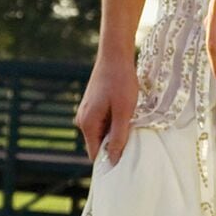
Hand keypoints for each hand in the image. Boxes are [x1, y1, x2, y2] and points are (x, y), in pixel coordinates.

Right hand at [75, 50, 140, 164]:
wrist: (114, 55)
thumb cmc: (121, 82)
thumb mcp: (124, 112)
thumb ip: (118, 137)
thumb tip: (113, 160)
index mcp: (87, 124)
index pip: (95, 154)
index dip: (110, 159)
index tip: (127, 158)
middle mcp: (82, 120)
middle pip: (98, 144)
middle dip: (114, 144)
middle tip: (133, 137)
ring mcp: (86, 112)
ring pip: (102, 132)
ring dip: (115, 131)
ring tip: (130, 121)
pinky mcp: (92, 105)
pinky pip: (102, 122)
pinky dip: (114, 122)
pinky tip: (125, 112)